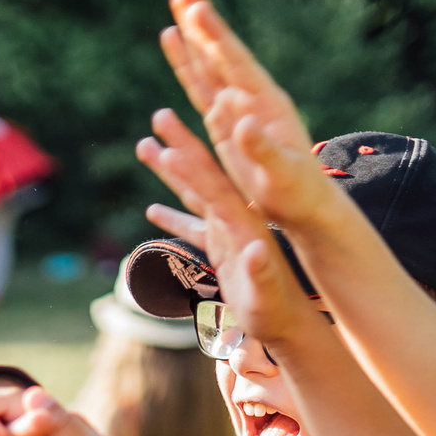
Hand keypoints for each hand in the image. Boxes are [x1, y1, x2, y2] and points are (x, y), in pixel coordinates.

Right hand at [137, 110, 321, 354]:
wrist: (290, 321)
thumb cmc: (277, 311)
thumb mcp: (268, 292)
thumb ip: (261, 270)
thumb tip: (254, 250)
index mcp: (242, 224)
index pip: (215, 187)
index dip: (194, 165)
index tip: (172, 142)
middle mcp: (233, 219)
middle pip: (203, 175)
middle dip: (182, 145)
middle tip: (160, 114)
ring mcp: (225, 231)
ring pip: (194, 192)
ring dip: (171, 169)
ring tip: (145, 144)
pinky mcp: (221, 247)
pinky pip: (192, 226)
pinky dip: (172, 216)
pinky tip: (152, 209)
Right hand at [139, 0, 339, 237]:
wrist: (304, 206)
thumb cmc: (297, 191)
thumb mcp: (282, 172)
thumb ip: (263, 147)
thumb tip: (241, 119)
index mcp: (264, 103)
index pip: (234, 61)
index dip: (213, 34)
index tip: (194, 7)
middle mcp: (251, 97)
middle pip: (220, 51)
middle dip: (201, 20)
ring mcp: (238, 108)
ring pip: (209, 64)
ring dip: (192, 37)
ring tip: (176, 7)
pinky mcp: (225, 123)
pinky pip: (202, 87)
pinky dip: (188, 64)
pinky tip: (177, 46)